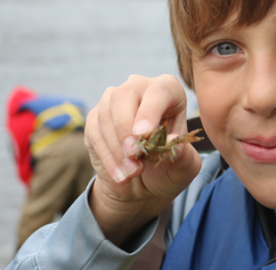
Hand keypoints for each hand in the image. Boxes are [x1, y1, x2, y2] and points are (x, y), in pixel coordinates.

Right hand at [84, 74, 201, 244]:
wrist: (140, 186)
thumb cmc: (167, 171)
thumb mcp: (183, 168)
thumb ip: (181, 153)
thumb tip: (170, 142)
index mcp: (169, 92)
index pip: (160, 89)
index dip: (151, 109)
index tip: (143, 134)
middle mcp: (141, 88)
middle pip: (126, 95)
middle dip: (127, 130)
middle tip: (135, 160)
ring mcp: (114, 101)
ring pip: (106, 112)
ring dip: (115, 146)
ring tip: (131, 173)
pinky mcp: (95, 118)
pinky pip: (92, 129)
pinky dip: (104, 154)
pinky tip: (120, 174)